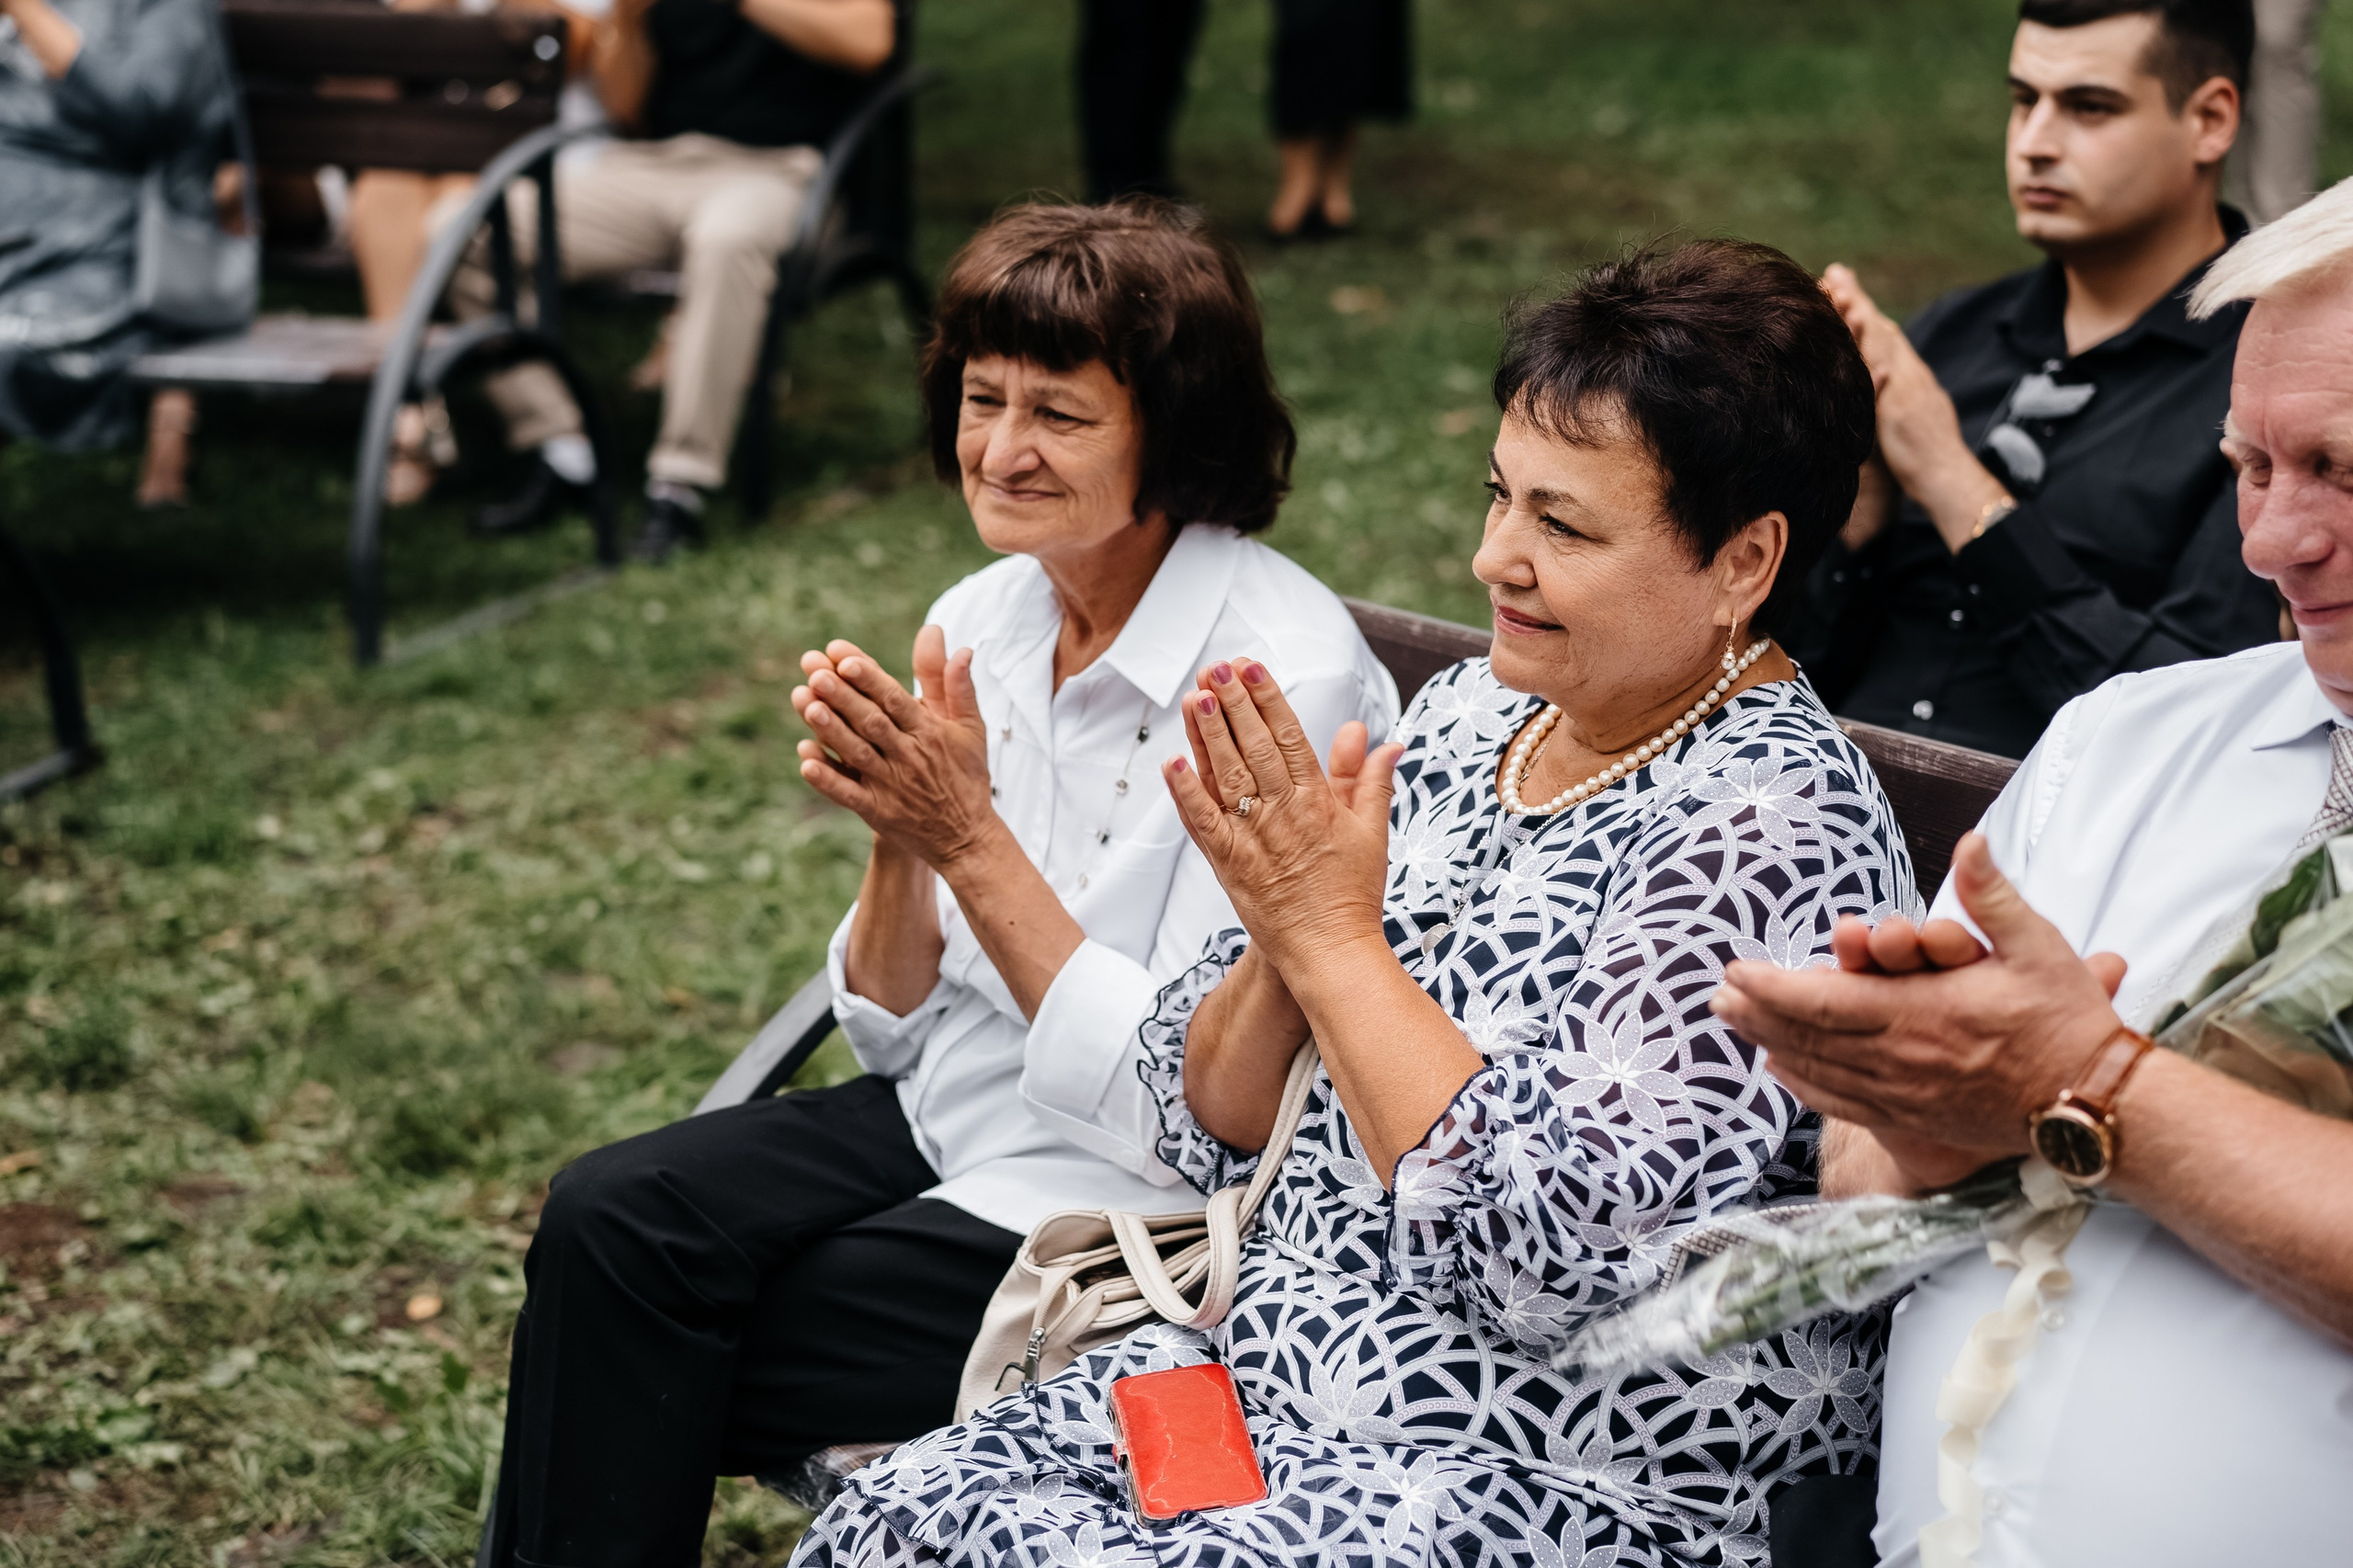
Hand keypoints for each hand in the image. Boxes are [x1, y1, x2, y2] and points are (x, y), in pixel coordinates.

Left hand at [792, 627, 1000, 869]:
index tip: (844, 657)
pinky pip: (849, 795)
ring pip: (857, 754)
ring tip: (806, 704)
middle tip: (815, 672)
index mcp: (930, 733)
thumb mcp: (971, 729)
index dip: (869, 678)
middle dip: (843, 696)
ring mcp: (892, 787)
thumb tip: (963, 648)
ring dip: (831, 730)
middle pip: (871, 722)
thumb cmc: (966, 777)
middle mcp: (909, 757)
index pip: (896, 699)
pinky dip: (827, 780)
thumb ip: (959, 687)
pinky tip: (805, 761)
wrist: (967, 839)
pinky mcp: (878, 813)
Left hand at [1162, 658, 1402, 982]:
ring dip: (1207, 735)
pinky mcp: (1230, 865)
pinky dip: (1186, 793)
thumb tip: (1383, 740)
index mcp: (1319, 801)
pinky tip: (1171, 761)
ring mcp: (1255, 839)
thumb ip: (1369, 781)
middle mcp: (1285, 814)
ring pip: (1227, 776)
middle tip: (1215, 668)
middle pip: (1255, 747)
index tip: (1250, 666)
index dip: (1268, 698)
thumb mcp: (1372, 832)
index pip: (1290, 736)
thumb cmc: (1352, 893)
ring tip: (1194, 696)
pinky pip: (1203, 823)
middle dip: (1233, 703)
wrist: (1331, 951)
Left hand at [1710, 832, 2130, 1163]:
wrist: (2095, 1104)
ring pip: (1821, 1071)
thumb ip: (1993, 896)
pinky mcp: (1917, 1119)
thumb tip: (1972, 841)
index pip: (1825, 1001)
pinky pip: (1845, 1104)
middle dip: (1757, 1015)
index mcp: (1921, 1012)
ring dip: (1772, 1045)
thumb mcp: (2039, 947)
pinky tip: (1783, 1071)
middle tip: (1716, 998)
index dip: (1772, 988)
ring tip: (1736, 1027)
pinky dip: (1806, 1086)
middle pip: (1809, 1036)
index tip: (1736, 973)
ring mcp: (1906, 1094)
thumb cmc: (2068, 1021)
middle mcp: (1902, 1059)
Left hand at [1822, 264, 2010, 552]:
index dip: (1862, 311)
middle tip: (1834, 272)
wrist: (1948, 478)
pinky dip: (1870, 351)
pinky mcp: (1902, 405)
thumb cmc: (1925, 457)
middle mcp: (1911, 374)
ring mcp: (1909, 386)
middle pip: (1881, 329)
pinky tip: (1858, 334)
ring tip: (1838, 287)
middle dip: (1857, 299)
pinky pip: (1882, 372)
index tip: (1840, 287)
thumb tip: (1879, 384)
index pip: (1883, 337)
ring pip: (1881, 342)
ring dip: (1860, 313)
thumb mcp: (1903, 419)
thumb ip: (1890, 397)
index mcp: (1909, 378)